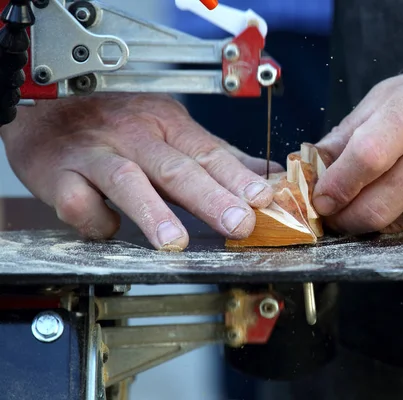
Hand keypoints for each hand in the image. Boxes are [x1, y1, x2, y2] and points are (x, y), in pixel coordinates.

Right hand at [1, 94, 281, 249]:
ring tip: (175, 241)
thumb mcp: (172, 130)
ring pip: (127, 180)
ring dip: (152, 211)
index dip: (236, 175)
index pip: (208, 151)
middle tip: (238, 222)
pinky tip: (110, 230)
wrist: (48, 111)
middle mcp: (134, 135)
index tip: (262, 197)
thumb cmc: (117, 125)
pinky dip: (95, 220)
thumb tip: (267, 173)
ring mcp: (96, 154)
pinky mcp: (61, 174)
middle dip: (210, 196)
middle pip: (175, 167)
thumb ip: (218, 155)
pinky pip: (78, 202)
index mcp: (167, 124)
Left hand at [313, 55, 402, 232]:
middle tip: (334, 214)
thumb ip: (349, 132)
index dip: (337, 185)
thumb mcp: (393, 94)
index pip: (367, 158)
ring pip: (395, 226)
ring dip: (374, 220)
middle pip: (377, 207)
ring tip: (375, 198)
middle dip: (345, 219)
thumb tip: (311, 166)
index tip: (320, 199)